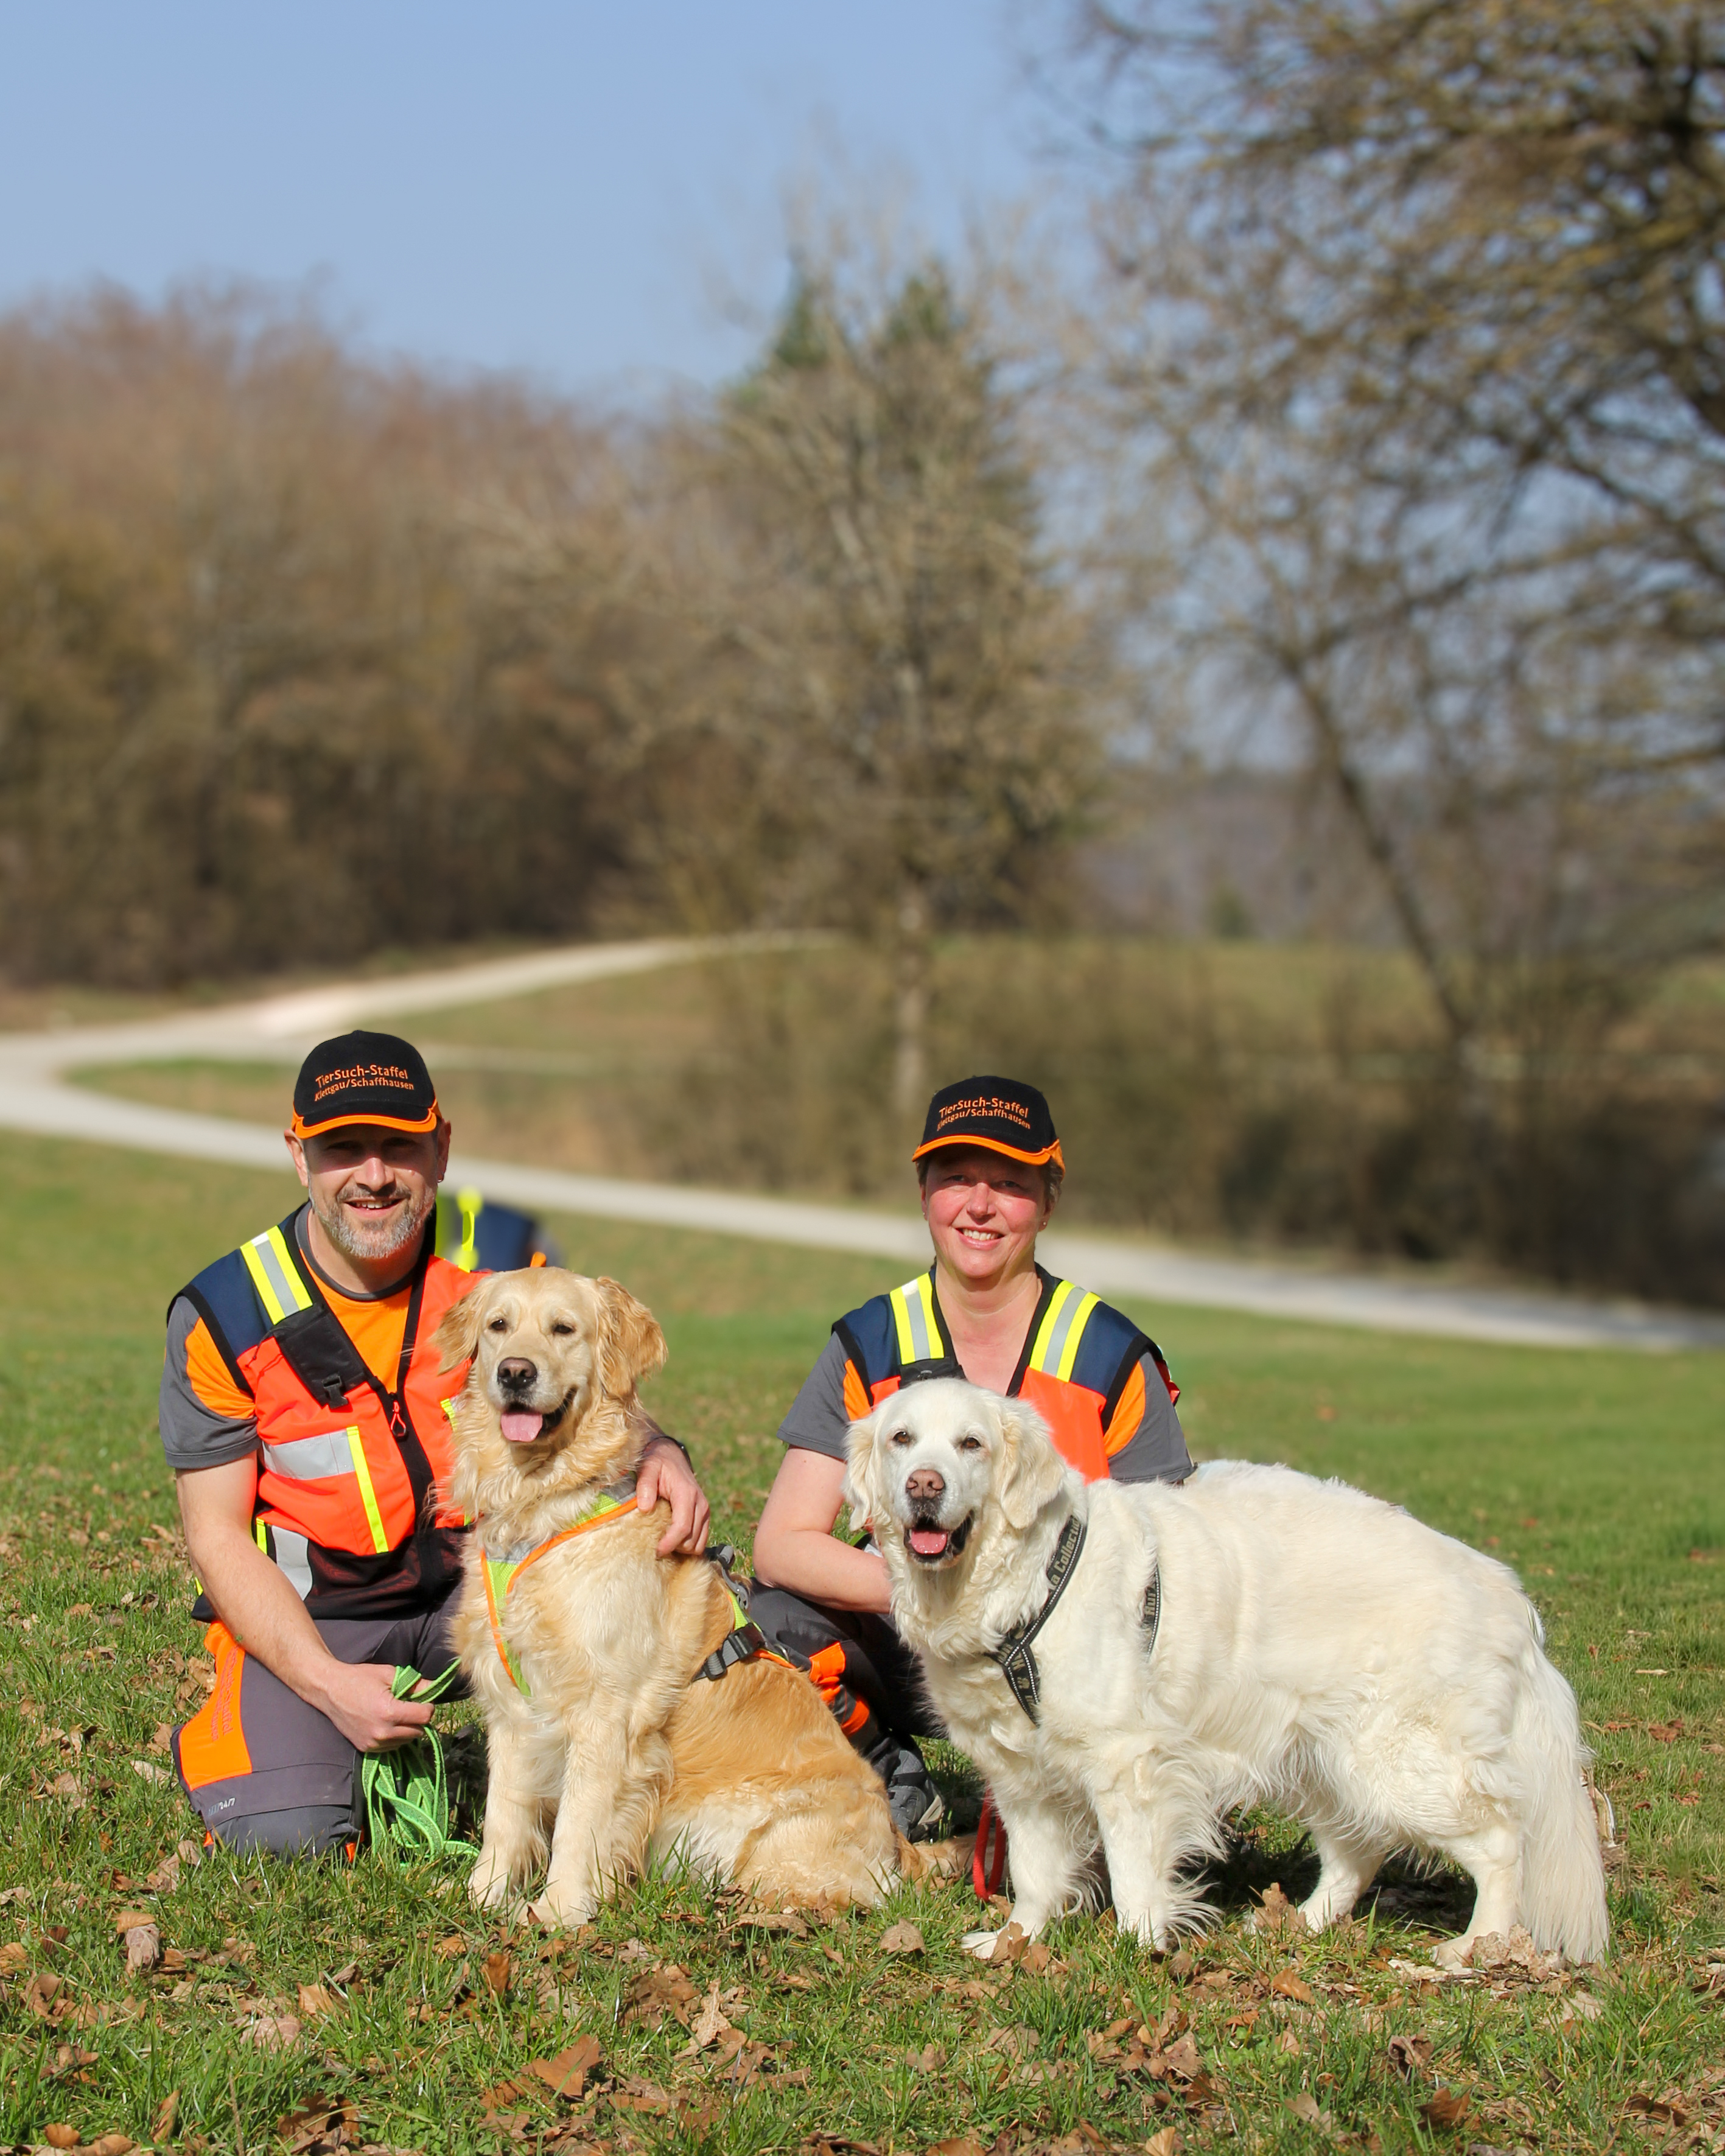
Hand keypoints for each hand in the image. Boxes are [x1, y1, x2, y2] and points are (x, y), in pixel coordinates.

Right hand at [317, 1660, 434, 1754]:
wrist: (329, 1690)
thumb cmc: (360, 1678)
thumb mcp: (389, 1674)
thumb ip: (415, 1683)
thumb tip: (435, 1687)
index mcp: (390, 1712)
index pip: (425, 1717)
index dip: (428, 1706)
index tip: (422, 1699)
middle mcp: (383, 1732)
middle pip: (418, 1731)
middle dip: (419, 1718)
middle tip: (410, 1706)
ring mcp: (373, 1743)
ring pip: (406, 1741)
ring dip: (408, 1729)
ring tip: (397, 1714)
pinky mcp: (366, 1748)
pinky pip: (392, 1747)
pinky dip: (395, 1737)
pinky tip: (387, 1723)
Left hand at [637, 1437, 710, 1556]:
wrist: (671, 1457)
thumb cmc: (657, 1463)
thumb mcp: (647, 1468)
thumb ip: (645, 1486)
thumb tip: (644, 1508)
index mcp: (686, 1494)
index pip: (683, 1527)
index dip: (669, 1543)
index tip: (656, 1551)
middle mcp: (700, 1504)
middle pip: (691, 1540)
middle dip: (674, 1548)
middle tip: (656, 1548)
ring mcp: (705, 1510)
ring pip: (698, 1544)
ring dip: (682, 1549)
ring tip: (664, 1544)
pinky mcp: (704, 1516)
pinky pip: (701, 1540)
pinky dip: (688, 1545)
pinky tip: (673, 1540)